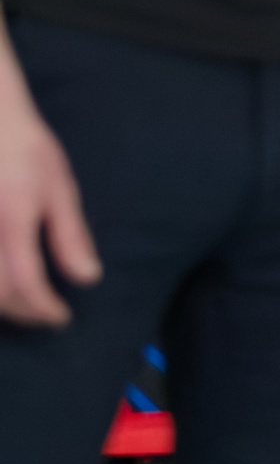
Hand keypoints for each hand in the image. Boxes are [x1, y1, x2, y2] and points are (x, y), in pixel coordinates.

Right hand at [0, 90, 99, 326]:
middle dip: (22, 313)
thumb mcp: (57, 187)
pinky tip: (3, 283)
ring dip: (0, 303)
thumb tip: (87, 278)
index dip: (45, 309)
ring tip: (22, 303)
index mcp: (11, 219)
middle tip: (43, 316)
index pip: (26, 283)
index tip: (61, 317)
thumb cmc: (22, 145)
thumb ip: (70, 236)